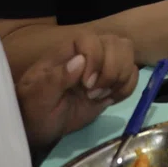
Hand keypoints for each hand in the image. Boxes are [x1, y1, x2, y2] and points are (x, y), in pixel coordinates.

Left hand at [15, 28, 139, 154]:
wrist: (41, 127)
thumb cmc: (35, 111)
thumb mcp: (38, 98)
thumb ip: (55, 79)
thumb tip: (79, 61)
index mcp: (66, 52)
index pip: (90, 39)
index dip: (95, 59)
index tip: (86, 85)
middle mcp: (87, 54)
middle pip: (116, 43)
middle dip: (112, 71)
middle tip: (94, 93)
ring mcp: (101, 67)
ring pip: (127, 55)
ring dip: (121, 78)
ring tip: (102, 96)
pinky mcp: (111, 82)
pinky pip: (132, 74)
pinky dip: (126, 88)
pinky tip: (110, 100)